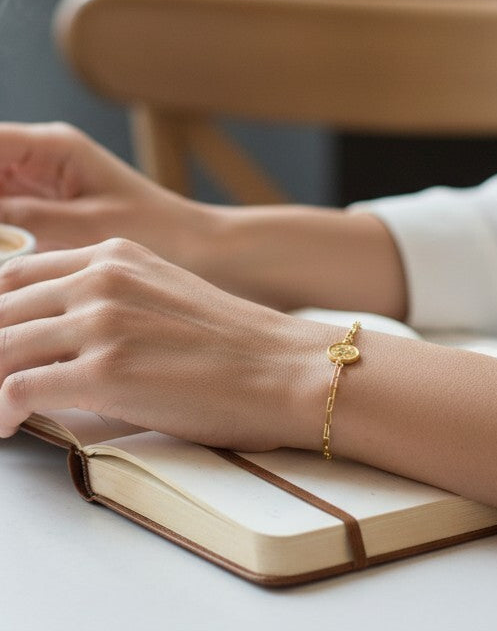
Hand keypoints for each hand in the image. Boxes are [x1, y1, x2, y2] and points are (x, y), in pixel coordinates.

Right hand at [0, 122, 207, 266]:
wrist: (199, 247)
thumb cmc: (156, 231)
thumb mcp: (79, 227)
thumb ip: (14, 222)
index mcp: (51, 146)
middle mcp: (40, 156)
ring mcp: (39, 183)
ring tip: (6, 251)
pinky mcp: (44, 211)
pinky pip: (1, 219)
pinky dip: (2, 238)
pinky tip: (7, 255)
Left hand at [0, 237, 330, 449]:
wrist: (284, 367)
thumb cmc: (234, 342)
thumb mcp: (164, 295)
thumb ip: (108, 300)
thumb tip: (55, 336)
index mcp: (115, 254)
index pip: (13, 273)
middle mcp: (102, 279)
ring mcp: (103, 322)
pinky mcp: (106, 372)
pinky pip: (15, 390)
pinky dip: (0, 412)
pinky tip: (6, 426)